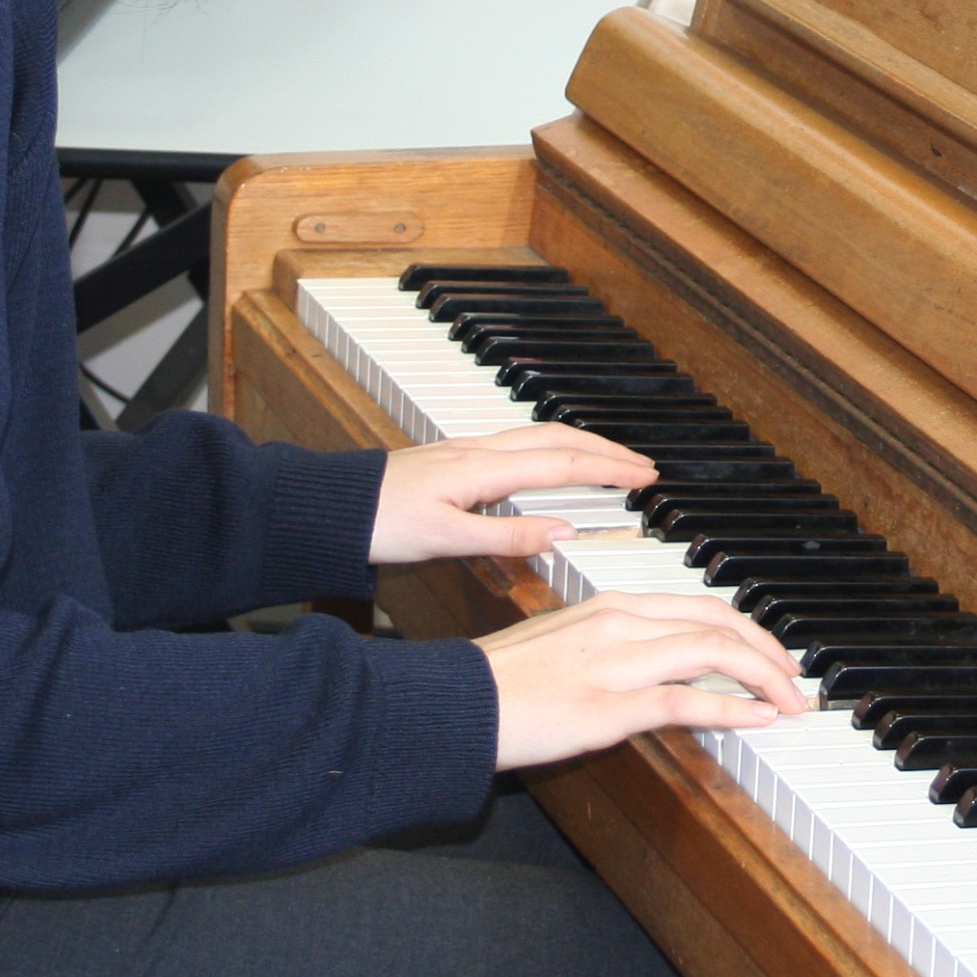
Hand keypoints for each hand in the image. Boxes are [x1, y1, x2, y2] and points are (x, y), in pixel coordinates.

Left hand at [367, 427, 656, 564]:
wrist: (331, 506)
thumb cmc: (380, 523)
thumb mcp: (445, 538)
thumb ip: (506, 536)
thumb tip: (563, 532)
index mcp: (484, 468)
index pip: (562, 464)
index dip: (607, 469)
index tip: (645, 475)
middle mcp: (479, 450)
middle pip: (556, 440)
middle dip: (604, 449)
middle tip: (642, 465)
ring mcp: (466, 450)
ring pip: (537, 438)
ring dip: (578, 446)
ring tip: (608, 461)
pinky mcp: (453, 458)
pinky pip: (517, 445)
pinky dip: (549, 451)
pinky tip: (549, 466)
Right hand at [477, 591, 807, 770]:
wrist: (457, 703)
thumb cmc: (502, 679)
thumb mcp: (565, 645)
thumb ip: (612, 647)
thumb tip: (657, 669)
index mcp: (610, 606)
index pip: (699, 605)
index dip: (747, 629)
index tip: (772, 654)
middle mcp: (619, 623)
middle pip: (716, 622)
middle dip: (768, 650)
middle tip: (795, 680)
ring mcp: (614, 664)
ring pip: (710, 652)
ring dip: (763, 678)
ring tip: (790, 701)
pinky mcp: (607, 707)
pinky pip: (684, 702)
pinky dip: (730, 710)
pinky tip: (757, 720)